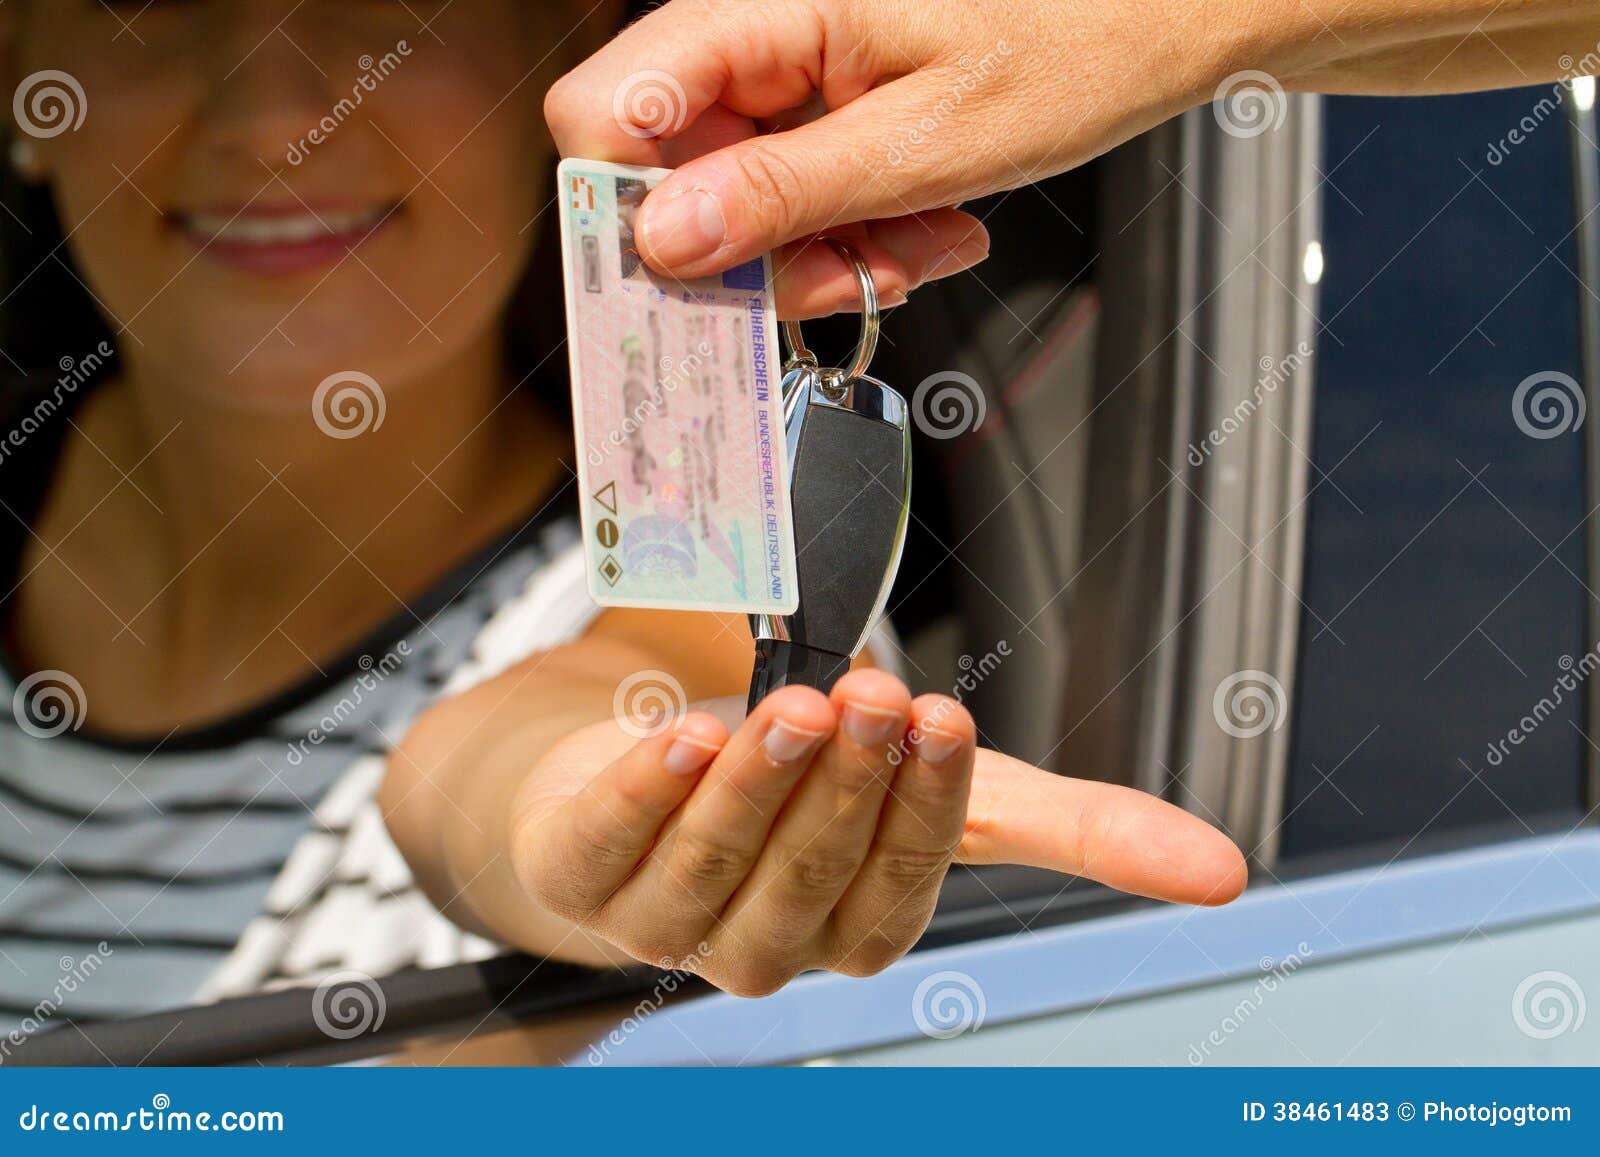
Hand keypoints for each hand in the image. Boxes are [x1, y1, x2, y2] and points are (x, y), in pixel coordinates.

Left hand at [511, 668, 1245, 995]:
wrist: (652, 769)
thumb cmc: (814, 787)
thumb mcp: (945, 795)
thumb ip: (1073, 827)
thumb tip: (1224, 871)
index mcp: (854, 928)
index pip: (900, 892)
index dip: (925, 812)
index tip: (946, 722)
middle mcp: (763, 942)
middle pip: (811, 878)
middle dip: (851, 787)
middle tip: (881, 697)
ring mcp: (665, 917)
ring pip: (717, 866)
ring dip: (761, 785)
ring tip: (802, 705)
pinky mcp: (582, 872)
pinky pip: (612, 842)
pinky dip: (647, 788)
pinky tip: (681, 735)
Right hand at [545, 0, 1587, 317]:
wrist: (1168, 12)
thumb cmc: (1079, 39)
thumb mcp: (929, 142)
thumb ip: (784, 194)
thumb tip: (660, 241)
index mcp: (763, 9)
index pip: (605, 115)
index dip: (635, 211)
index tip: (703, 279)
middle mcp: (755, 35)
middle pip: (670, 176)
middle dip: (758, 251)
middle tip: (851, 275)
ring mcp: (787, 75)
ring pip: (737, 202)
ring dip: (822, 251)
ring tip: (916, 245)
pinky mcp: (822, 108)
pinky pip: (795, 195)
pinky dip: (854, 231)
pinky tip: (922, 226)